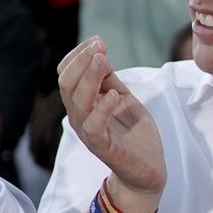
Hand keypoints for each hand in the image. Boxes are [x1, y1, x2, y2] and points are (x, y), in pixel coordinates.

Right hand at [57, 37, 164, 207]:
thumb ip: (110, 82)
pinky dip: (102, 108)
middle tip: (99, 45)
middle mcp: (79, 116)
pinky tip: (114, 95)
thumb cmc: (134, 135)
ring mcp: (88, 132)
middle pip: (67, 84)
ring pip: (78, 101)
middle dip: (81, 61)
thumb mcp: (123, 100)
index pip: (66, 75)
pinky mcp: (102, 147)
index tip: (98, 40)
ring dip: (90, 77)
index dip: (78, 55)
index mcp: (81, 104)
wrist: (146, 172)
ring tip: (103, 59)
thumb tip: (100, 54)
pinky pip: (94, 126)